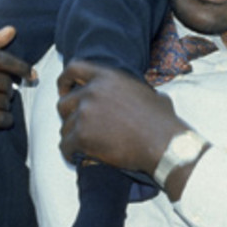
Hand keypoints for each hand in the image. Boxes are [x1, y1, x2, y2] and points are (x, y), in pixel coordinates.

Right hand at [0, 27, 34, 157]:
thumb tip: (12, 30)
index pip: (3, 60)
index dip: (22, 68)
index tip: (31, 75)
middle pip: (5, 83)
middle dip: (8, 88)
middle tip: (1, 91)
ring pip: (4, 101)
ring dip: (5, 104)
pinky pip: (1, 119)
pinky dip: (6, 119)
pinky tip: (0, 117)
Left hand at [55, 61, 186, 175]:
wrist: (163, 144)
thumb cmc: (162, 122)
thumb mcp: (149, 93)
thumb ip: (131, 90)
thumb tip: (136, 94)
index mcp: (107, 76)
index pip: (73, 68)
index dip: (65, 81)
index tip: (64, 92)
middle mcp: (92, 91)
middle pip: (63, 102)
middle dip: (69, 116)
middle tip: (80, 127)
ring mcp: (85, 113)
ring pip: (64, 127)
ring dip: (72, 137)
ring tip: (86, 146)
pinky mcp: (82, 136)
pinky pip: (65, 146)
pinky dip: (71, 153)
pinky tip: (81, 157)